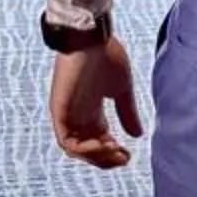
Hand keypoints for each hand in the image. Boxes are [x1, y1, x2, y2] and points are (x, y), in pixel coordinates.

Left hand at [50, 37, 144, 168]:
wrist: (91, 37)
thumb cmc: (106, 56)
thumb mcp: (122, 90)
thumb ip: (128, 112)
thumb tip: (137, 135)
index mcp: (92, 111)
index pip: (98, 142)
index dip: (112, 153)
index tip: (128, 155)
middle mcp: (78, 116)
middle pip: (87, 151)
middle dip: (106, 159)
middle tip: (123, 158)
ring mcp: (67, 114)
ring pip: (76, 150)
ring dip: (96, 157)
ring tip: (114, 151)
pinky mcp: (59, 110)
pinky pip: (66, 141)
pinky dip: (84, 149)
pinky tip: (103, 144)